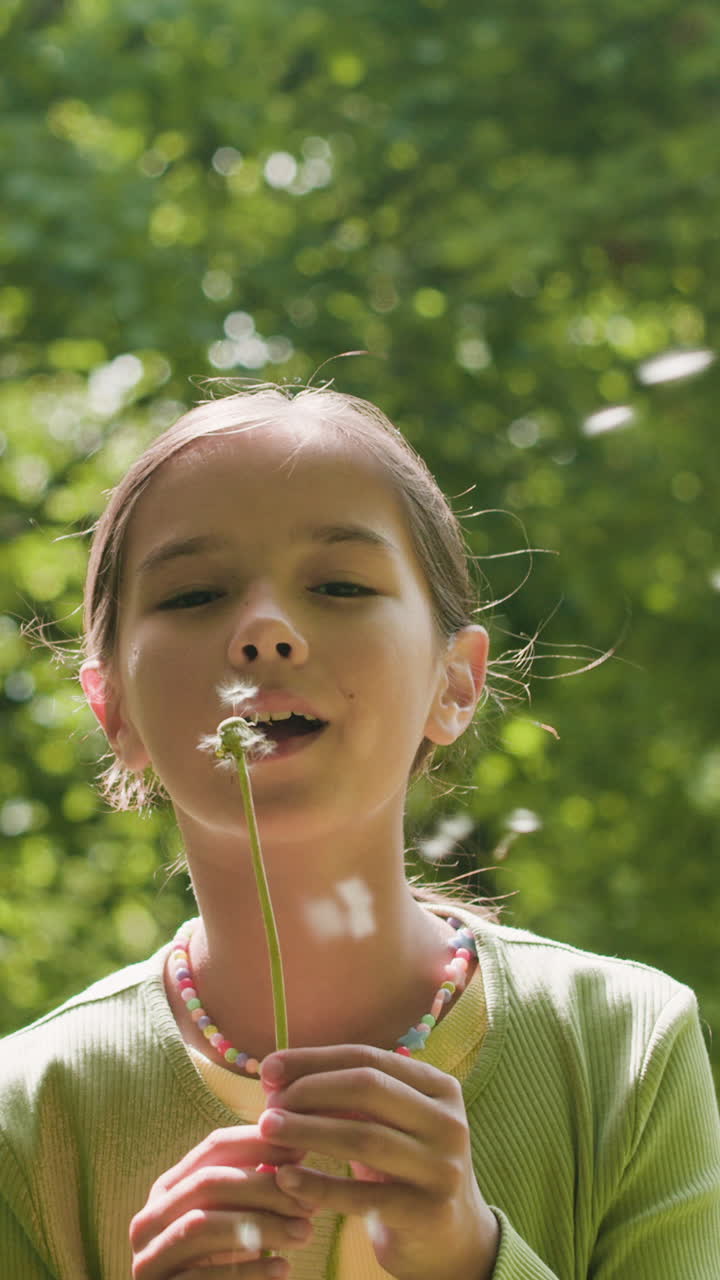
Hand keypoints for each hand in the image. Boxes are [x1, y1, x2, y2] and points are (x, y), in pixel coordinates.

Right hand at [129, 1126, 312, 1278]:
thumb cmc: (222, 1259)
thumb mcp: (235, 1217)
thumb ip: (256, 1185)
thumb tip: (299, 1147)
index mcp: (169, 1188)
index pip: (215, 1146)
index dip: (259, 1144)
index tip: (302, 1152)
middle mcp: (149, 1217)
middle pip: (207, 1183)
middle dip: (263, 1188)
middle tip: (310, 1202)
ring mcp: (148, 1256)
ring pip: (201, 1226)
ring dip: (259, 1227)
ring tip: (304, 1234)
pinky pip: (200, 1275)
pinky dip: (246, 1272)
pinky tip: (282, 1269)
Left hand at [258, 1045, 498, 1279]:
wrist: (451, 1239)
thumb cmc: (404, 1168)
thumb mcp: (388, 1124)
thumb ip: (346, 1096)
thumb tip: (276, 1072)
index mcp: (439, 1087)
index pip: (368, 1058)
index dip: (315, 1059)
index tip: (269, 1069)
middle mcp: (448, 1121)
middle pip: (368, 1089)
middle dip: (310, 1091)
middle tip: (269, 1106)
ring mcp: (442, 1167)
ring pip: (364, 1137)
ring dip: (307, 1130)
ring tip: (267, 1131)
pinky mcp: (426, 1212)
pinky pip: (362, 1195)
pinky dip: (318, 1185)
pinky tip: (285, 1179)